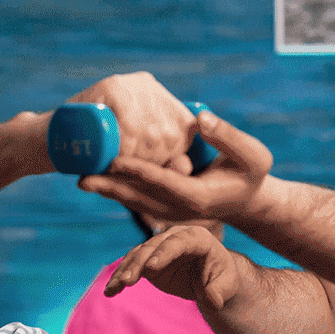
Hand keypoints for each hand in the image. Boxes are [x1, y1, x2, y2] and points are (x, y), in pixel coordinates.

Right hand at [69, 72, 196, 168]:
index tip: (151, 167)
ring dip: (135, 160)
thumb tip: (187, 168)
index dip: (171, 155)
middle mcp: (147, 86)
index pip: (185, 130)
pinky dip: (124, 151)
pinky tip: (112, 159)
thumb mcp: (136, 156)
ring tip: (116, 166)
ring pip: (151, 135)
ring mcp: (129, 83)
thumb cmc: (97, 152)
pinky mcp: (113, 87)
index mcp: (159, 97)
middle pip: (169, 135)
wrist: (52, 138)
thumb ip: (164, 160)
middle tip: (127, 169)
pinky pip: (131, 129)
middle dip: (151, 161)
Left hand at [79, 111, 272, 221]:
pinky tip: (98, 181)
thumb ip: (227, 136)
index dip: (137, 170)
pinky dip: (118, 192)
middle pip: (140, 198)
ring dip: (108, 192)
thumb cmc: (253, 174)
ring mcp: (172, 215)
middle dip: (110, 186)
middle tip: (81, 176)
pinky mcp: (166, 211)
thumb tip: (200, 118)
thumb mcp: (254, 154)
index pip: (162, 182)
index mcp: (199, 197)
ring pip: (135, 203)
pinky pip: (138, 202)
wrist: (250, 201)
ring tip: (80, 179)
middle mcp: (181, 211)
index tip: (114, 158)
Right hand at [105, 224, 242, 309]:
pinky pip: (131, 266)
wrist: (211, 278)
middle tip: (128, 281)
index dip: (165, 253)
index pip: (179, 242)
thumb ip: (219, 292)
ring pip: (138, 255)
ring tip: (115, 288)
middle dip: (139, 263)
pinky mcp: (148, 259)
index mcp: (197, 238)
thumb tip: (213, 301)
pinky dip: (120, 278)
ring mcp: (159, 247)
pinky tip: (110, 291)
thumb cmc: (222, 278)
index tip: (152, 268)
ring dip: (125, 270)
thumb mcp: (227, 286)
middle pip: (153, 247)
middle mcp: (175, 237)